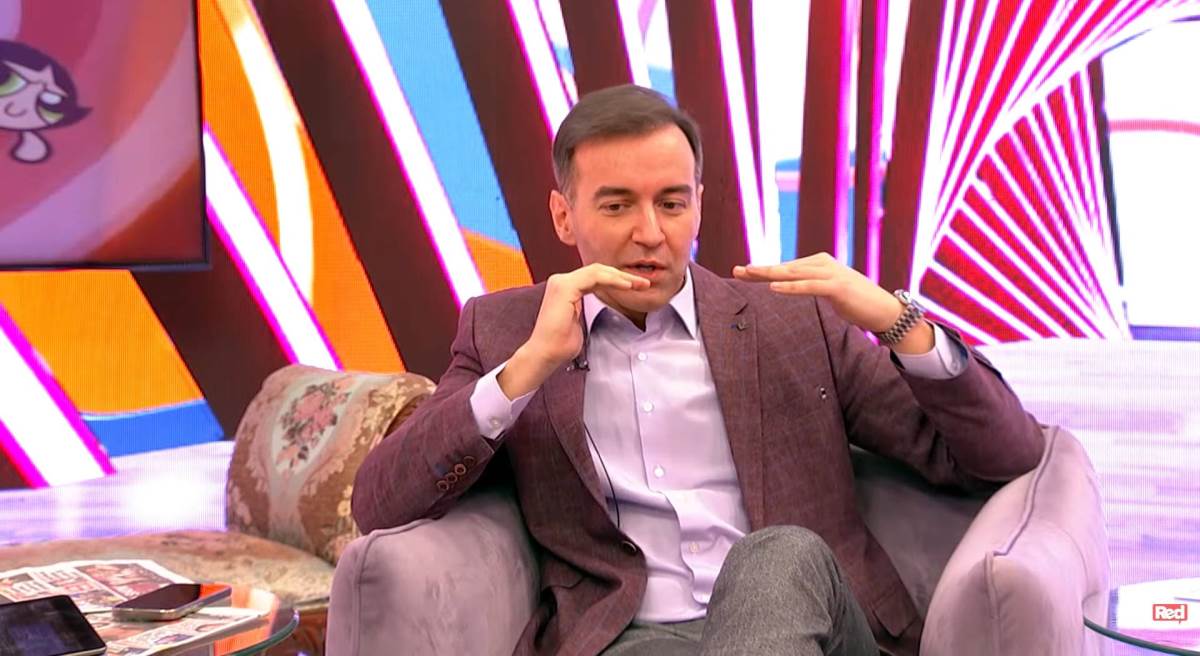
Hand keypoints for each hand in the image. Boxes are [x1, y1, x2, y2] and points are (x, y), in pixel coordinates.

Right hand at [498, 264, 649, 398]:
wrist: (545, 354)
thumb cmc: (561, 344)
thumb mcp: (581, 322)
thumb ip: (589, 308)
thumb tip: (604, 308)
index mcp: (566, 288)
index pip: (595, 277)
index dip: (617, 280)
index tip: (637, 288)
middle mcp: (562, 281)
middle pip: (598, 271)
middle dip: (623, 276)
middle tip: (643, 283)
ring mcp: (562, 282)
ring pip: (598, 271)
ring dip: (621, 277)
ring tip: (640, 284)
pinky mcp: (564, 287)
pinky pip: (594, 277)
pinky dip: (612, 280)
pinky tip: (627, 286)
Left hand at [733, 253, 933, 352]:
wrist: (884, 311)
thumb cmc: (856, 303)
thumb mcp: (828, 293)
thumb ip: (811, 288)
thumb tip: (791, 289)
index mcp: (818, 264)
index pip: (786, 267)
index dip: (763, 270)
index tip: (741, 273)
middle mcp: (822, 264)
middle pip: (785, 267)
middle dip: (760, 270)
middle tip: (736, 270)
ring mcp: (830, 273)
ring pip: (793, 273)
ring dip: (770, 274)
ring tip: (749, 274)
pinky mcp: (837, 286)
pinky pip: (809, 286)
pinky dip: (791, 286)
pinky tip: (774, 287)